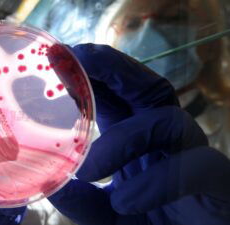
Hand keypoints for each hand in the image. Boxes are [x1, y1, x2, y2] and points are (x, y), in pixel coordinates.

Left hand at [47, 44, 229, 224]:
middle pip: (146, 88)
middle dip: (113, 68)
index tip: (58, 60)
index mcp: (135, 140)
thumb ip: (83, 203)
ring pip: (169, 120)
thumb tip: (55, 187)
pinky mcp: (217, 182)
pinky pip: (198, 165)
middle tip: (79, 56)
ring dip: (123, 140)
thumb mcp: (107, 217)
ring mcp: (191, 156)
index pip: (116, 96)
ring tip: (89, 171)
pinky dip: (157, 181)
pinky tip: (126, 202)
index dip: (90, 74)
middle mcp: (163, 141)